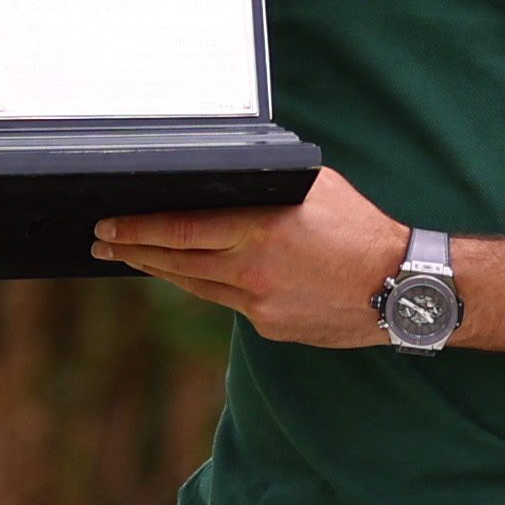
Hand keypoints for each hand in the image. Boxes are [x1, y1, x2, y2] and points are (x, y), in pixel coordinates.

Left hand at [96, 167, 415, 345]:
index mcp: (258, 231)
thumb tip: (230, 177)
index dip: (136, 231)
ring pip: (197, 287)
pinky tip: (198, 276)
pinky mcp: (271, 327)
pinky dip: (211, 287)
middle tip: (104, 245)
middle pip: (175, 264)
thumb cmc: (361, 230)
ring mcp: (260, 305)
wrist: (401, 289)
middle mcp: (252, 272)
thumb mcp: (314, 189)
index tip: (108, 227)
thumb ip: (265, 186)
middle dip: (133, 252)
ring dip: (162, 272)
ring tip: (135, 259)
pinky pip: (231, 303)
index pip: (178, 231)